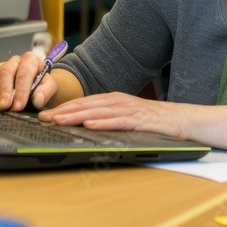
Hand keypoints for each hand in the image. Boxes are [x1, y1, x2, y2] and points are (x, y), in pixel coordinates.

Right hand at [0, 52, 57, 111]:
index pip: (24, 74)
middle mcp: (14, 61)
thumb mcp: (50, 87)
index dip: (21, 90)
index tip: (18, 106)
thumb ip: (46, 91)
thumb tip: (37, 100)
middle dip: (4, 90)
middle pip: (6, 71)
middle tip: (3, 106)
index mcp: (31, 61)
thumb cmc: (42, 85)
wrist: (38, 83)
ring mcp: (1, 66)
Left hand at [39, 93, 186, 138]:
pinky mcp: (142, 120)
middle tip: (44, 117)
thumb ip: (109, 119)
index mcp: (115, 100)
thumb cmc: (155, 121)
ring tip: (59, 120)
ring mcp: (131, 109)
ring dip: (78, 115)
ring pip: (100, 111)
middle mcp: (121, 101)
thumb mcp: (128, 118)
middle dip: (65, 111)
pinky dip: (104, 122)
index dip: (64, 108)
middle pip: (88, 105)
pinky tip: (90, 125)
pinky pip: (120, 121)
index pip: (85, 103)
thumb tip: (85, 125)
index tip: (45, 115)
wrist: (183, 119)